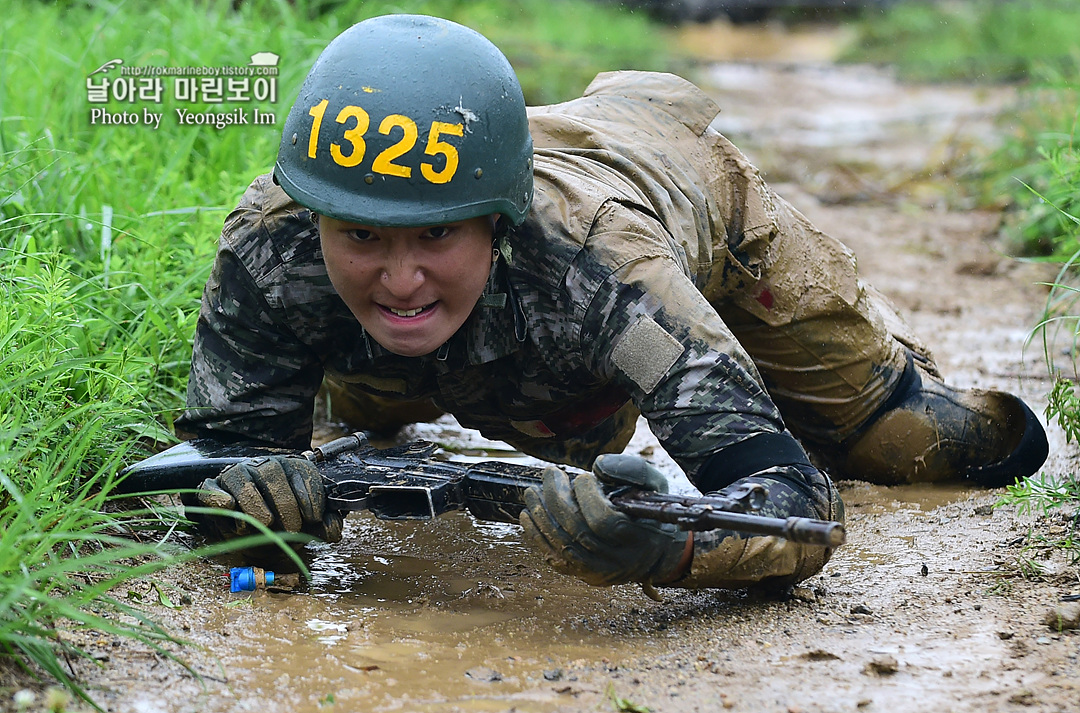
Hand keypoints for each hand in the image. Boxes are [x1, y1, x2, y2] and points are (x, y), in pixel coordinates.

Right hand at [186, 455, 342, 541]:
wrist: (253, 535)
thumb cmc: (284, 525)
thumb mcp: (309, 527)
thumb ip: (326, 527)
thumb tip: (333, 530)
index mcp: (291, 470)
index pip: (302, 471)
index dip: (310, 495)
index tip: (314, 518)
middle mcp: (264, 467)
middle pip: (273, 472)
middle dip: (285, 503)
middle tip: (292, 529)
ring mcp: (237, 476)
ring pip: (243, 479)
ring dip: (255, 503)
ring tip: (266, 524)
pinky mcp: (212, 490)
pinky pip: (210, 488)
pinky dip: (217, 497)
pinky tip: (229, 506)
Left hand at [519, 455, 689, 585]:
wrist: (658, 551)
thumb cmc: (652, 512)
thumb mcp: (653, 486)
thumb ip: (630, 470)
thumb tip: (598, 465)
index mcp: (639, 536)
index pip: (603, 520)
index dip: (587, 496)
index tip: (583, 477)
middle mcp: (618, 560)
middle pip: (578, 531)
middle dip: (557, 499)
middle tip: (551, 475)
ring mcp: (600, 571)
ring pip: (562, 546)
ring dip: (541, 516)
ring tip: (532, 492)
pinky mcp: (584, 576)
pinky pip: (555, 559)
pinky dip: (537, 537)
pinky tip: (528, 516)